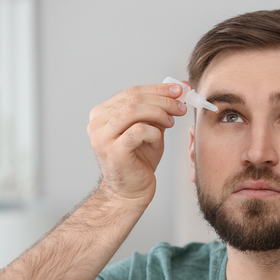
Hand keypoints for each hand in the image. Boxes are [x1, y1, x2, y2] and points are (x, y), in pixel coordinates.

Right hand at [87, 83, 187, 207]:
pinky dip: (154, 132)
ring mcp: (102, 136)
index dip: (158, 89)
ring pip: (133, 110)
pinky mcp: (113, 150)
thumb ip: (160, 109)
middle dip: (163, 100)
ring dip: (159, 113)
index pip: (132, 92)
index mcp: (103, 113)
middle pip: (133, 98)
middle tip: (181, 107)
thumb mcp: (152, 128)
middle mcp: (98, 123)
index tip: (180, 90)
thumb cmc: (140, 160)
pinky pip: (138, 130)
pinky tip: (158, 140)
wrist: (131, 191)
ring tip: (171, 122)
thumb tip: (180, 88)